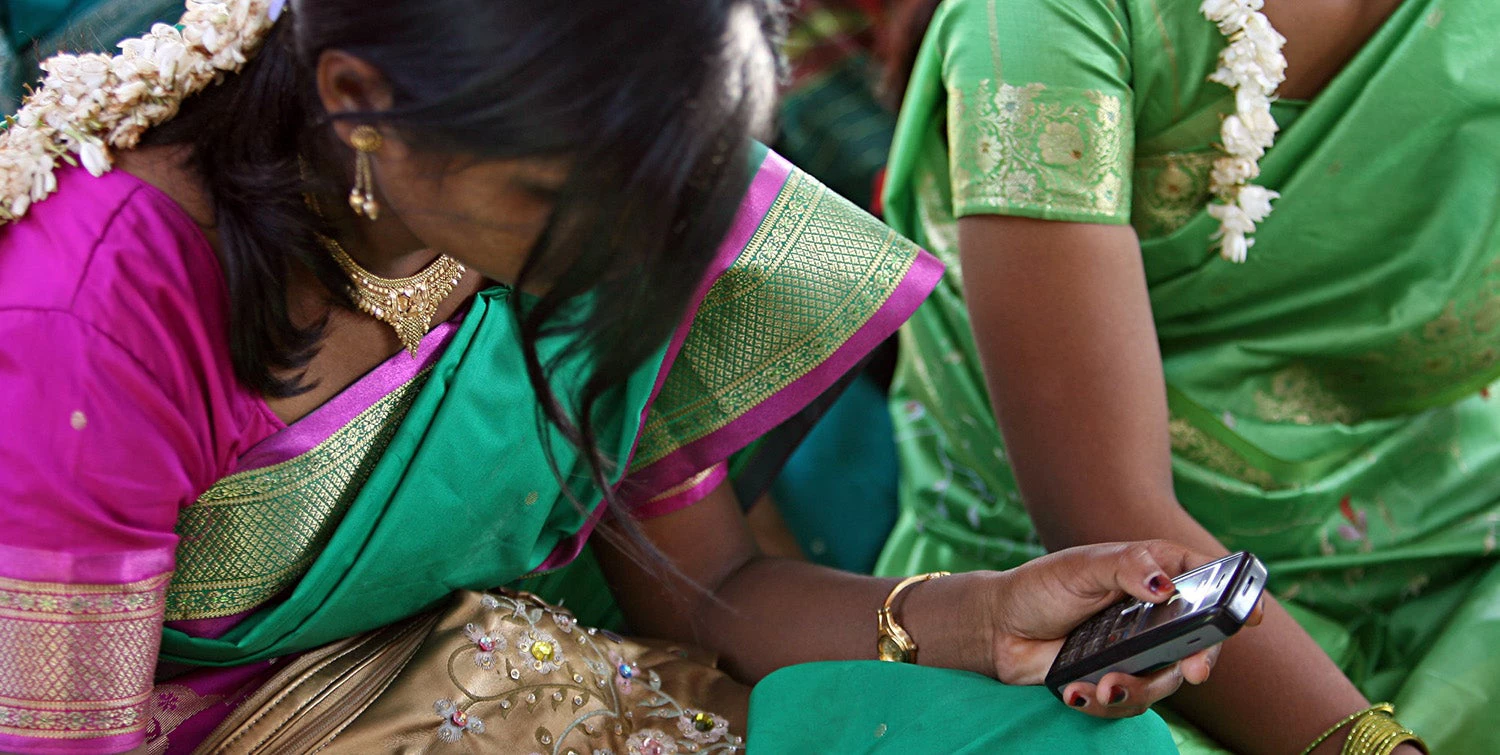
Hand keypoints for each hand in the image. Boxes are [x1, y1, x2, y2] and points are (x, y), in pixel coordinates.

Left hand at [985, 541, 1263, 718]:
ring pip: (1165, 681)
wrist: (999, 628)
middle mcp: (1154, 615)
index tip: (1255, 615)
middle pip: (1200, 642)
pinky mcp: (1116, 678)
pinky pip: (1128, 702)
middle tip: (1195, 672)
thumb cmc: (1042, 586)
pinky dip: (1103, 701)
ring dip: (1137, 689)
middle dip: (1201, 661)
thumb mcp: (1081, 566)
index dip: (1236, 595)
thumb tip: (1163, 584)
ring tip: (1102, 684)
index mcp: (1152, 574)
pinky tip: (1076, 692)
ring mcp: (1137, 650)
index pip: (1205, 580)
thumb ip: (1125, 567)